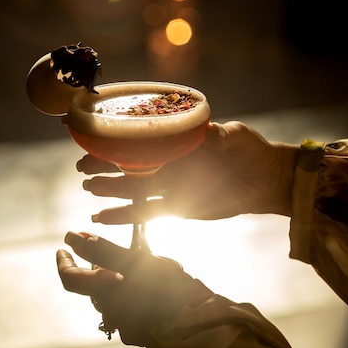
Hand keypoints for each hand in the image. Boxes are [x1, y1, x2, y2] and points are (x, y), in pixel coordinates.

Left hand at [57, 232, 212, 345]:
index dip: (64, 262)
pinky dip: (134, 288)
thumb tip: (74, 237)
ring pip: (114, 292)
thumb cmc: (168, 291)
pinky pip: (130, 303)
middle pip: (95, 284)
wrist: (200, 327)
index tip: (63, 246)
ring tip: (145, 260)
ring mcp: (127, 322)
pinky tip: (154, 279)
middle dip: (101, 264)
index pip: (70, 279)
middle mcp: (111, 311)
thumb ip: (104, 250)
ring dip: (120, 275)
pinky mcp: (142, 328)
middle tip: (117, 247)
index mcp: (106, 294)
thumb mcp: (137, 262)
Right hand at [78, 121, 298, 223]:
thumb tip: (206, 130)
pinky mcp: (178, 208)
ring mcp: (172, 187)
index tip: (94, 136)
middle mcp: (170, 164)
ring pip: (134, 189)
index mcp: (178, 143)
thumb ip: (217, 133)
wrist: (267, 179)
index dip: (117, 139)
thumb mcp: (234, 135)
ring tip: (88, 188)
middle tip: (80, 165)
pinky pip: (148, 213)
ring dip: (110, 190)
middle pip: (130, 165)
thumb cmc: (250, 150)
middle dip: (104, 165)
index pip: (141, 140)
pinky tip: (102, 217)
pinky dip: (125, 215)